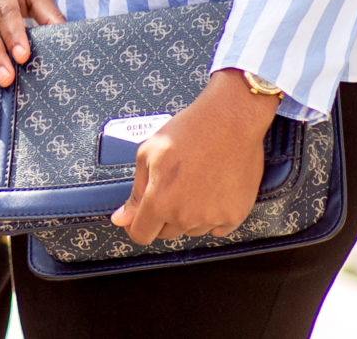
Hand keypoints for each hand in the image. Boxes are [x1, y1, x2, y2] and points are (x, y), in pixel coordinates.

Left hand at [110, 73, 280, 243]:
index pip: (141, 234)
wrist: (230, 121)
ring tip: (195, 183)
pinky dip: (213, 216)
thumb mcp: (148, 154)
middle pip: (167, 232)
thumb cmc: (186, 132)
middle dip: (163, 216)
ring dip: (189, 216)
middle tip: (172, 186)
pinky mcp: (236, 216)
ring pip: (192, 230)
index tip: (140, 215)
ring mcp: (213, 218)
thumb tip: (120, 220)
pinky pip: (217, 228)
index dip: (136, 225)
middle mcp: (186, 217)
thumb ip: (135, 192)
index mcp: (159, 202)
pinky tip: (213, 190)